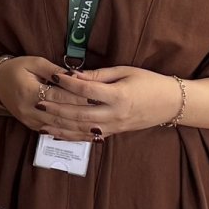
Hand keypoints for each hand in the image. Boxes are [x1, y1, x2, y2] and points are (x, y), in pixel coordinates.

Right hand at [0, 56, 97, 141]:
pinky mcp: (32, 126)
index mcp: (30, 91)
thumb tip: (75, 75)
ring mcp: (30, 121)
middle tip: (105, 116)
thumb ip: (54, 69)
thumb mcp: (34, 62)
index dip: (79, 97)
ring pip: (59, 128)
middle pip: (61, 115)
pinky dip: (70, 135)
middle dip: (84, 116)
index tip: (97, 97)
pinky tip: (84, 136)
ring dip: (79, 131)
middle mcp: (30, 110)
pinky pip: (54, 132)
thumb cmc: (16, 69)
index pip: (59, 96)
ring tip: (99, 130)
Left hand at [36, 66, 181, 139]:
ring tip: (41, 120)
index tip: (53, 76)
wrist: (171, 103)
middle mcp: (114, 114)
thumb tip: (75, 74)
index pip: (86, 90)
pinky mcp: (114, 133)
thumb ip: (100, 75)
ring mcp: (114, 126)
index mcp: (118, 96)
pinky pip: (89, 136)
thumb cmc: (149, 82)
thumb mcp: (126, 71)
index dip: (67, 83)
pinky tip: (56, 133)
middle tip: (38, 101)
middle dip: (56, 108)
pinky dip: (71, 135)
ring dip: (59, 125)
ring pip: (81, 129)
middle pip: (79, 113)